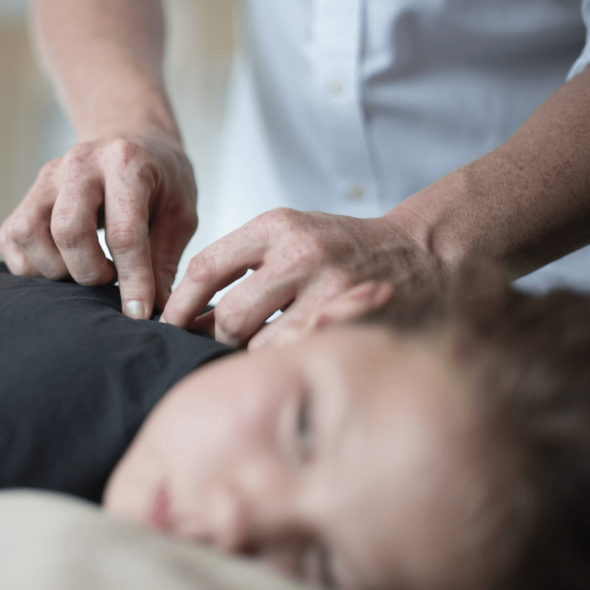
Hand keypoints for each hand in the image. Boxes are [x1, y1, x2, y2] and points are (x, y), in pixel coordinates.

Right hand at [0, 131, 197, 318]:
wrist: (133, 143)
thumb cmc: (161, 182)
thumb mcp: (181, 213)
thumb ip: (165, 259)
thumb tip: (158, 312)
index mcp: (126, 162)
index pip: (124, 231)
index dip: (133, 280)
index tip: (140, 312)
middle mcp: (79, 163)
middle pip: (67, 230)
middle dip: (89, 272)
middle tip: (111, 278)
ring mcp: (46, 177)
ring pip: (28, 233)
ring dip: (56, 268)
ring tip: (86, 270)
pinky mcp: (26, 195)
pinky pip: (10, 239)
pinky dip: (31, 265)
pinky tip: (62, 265)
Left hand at [160, 208, 443, 348]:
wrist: (421, 253)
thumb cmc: (343, 252)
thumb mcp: (292, 238)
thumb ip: (245, 267)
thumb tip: (189, 318)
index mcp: (276, 226)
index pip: (207, 267)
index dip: (181, 304)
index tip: (167, 324)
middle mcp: (301, 252)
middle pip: (230, 315)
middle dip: (217, 339)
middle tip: (215, 347)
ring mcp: (330, 289)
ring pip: (262, 343)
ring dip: (250, 356)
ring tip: (252, 356)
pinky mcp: (353, 320)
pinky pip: (297, 356)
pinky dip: (282, 363)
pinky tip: (285, 360)